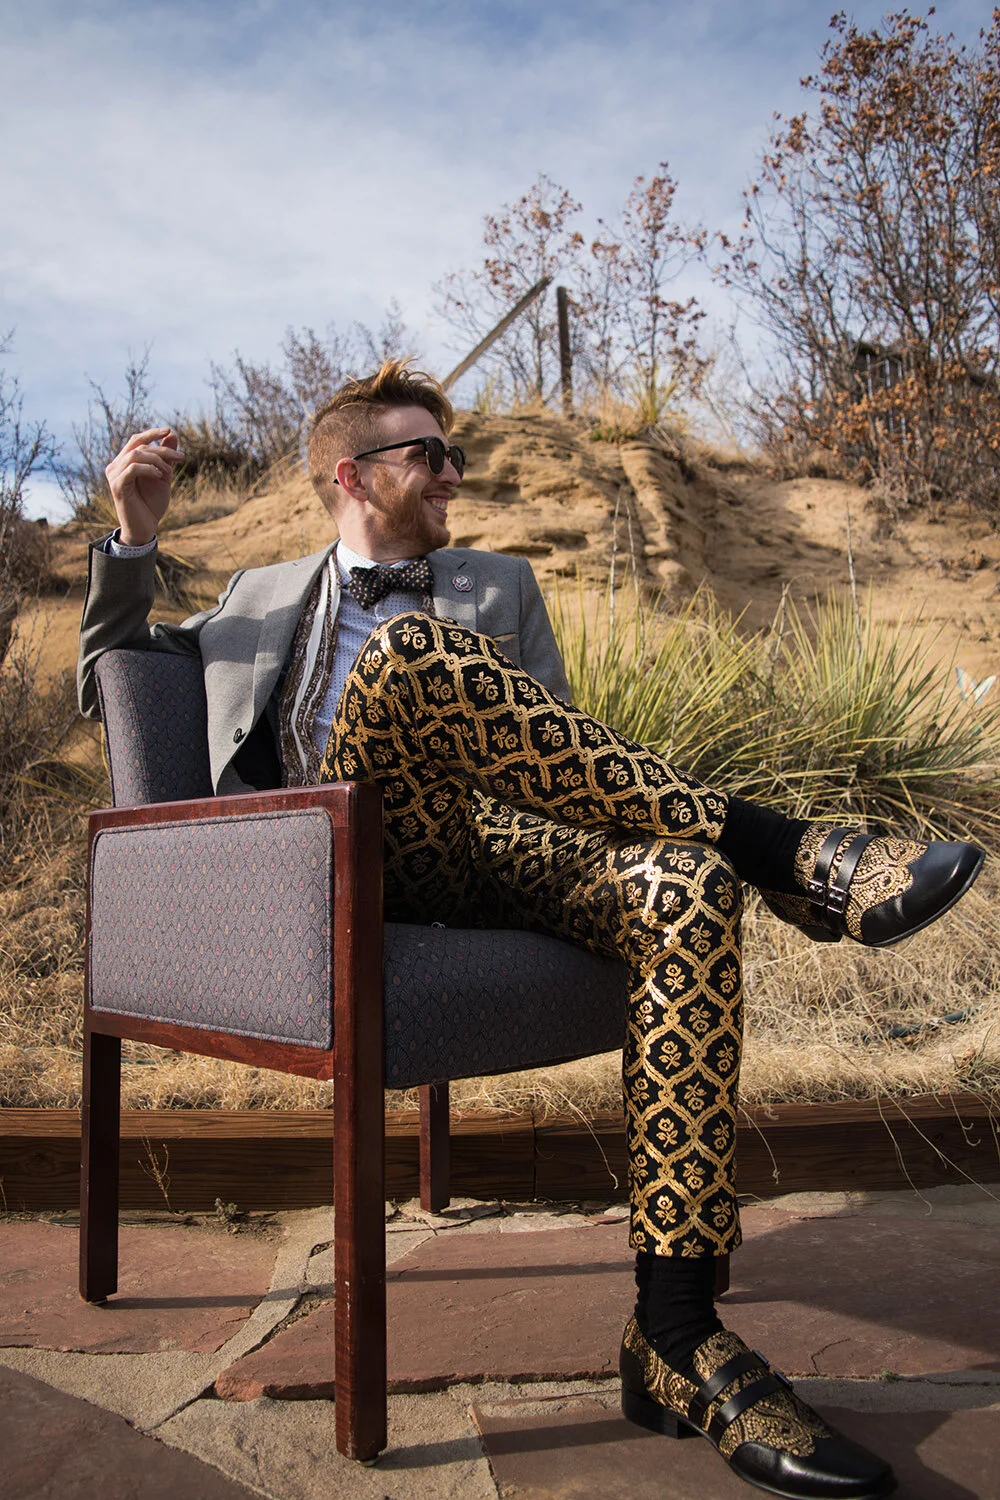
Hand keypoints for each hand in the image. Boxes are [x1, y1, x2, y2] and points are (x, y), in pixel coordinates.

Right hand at [105, 427, 184, 545]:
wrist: (145, 528)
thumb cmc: (151, 504)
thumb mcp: (163, 476)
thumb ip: (165, 457)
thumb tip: (172, 435)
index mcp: (124, 462)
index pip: (136, 440)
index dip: (152, 433)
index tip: (169, 430)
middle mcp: (115, 466)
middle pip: (138, 445)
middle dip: (162, 449)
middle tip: (181, 458)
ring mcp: (114, 475)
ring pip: (135, 454)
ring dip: (156, 460)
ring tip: (167, 473)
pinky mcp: (116, 486)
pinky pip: (132, 469)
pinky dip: (148, 469)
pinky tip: (159, 476)